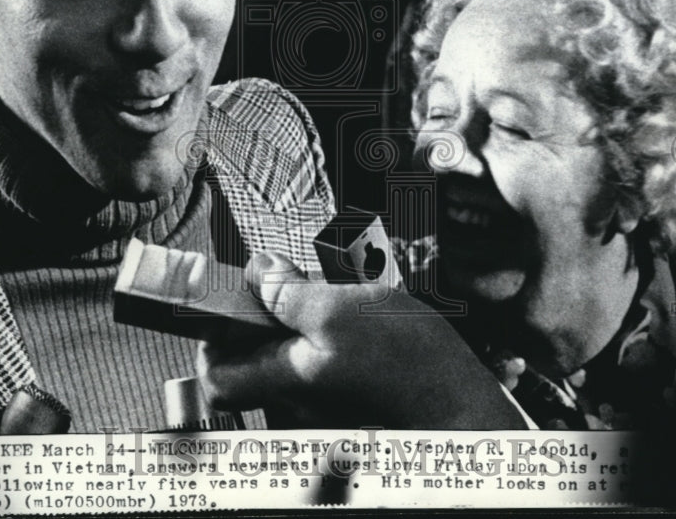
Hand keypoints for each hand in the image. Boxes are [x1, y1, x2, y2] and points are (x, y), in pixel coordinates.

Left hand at [198, 251, 526, 428]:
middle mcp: (294, 401)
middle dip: (267, 317)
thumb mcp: (342, 309)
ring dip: (302, 322)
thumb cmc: (408, 363)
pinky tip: (358, 321)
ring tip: (337, 300)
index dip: (213, 339)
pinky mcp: (346, 399)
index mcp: (283, 380)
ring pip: (287, 356)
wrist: (463, 400)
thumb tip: (255, 271)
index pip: (214, 376)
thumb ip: (289, 292)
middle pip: (251, 360)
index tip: (233, 302)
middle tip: (298, 287)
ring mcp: (320, 404)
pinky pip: (318, 363)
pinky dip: (328, 337)